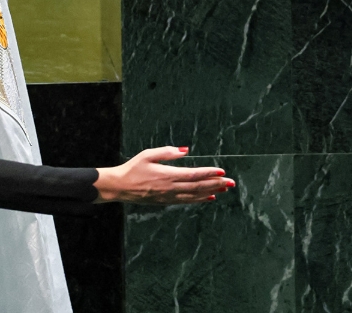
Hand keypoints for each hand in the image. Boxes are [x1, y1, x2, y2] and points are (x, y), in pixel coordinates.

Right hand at [94, 146, 232, 204]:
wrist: (119, 187)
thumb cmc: (133, 168)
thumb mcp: (148, 154)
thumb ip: (168, 152)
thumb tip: (185, 150)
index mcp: (167, 175)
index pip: (193, 175)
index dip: (209, 173)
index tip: (222, 172)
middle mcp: (170, 188)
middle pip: (198, 187)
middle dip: (216, 184)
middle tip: (231, 183)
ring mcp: (168, 196)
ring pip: (194, 196)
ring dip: (211, 192)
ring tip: (224, 189)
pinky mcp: (166, 201)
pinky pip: (186, 201)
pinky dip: (199, 200)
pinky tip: (208, 198)